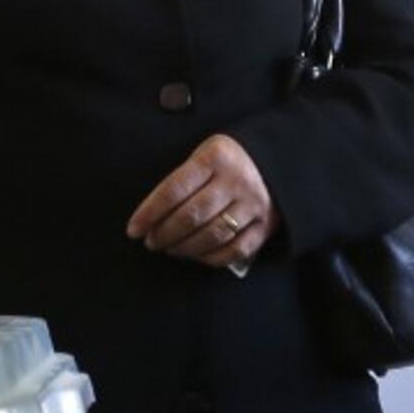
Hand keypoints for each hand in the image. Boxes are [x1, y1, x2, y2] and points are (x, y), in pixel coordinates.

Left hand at [126, 134, 280, 269]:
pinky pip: (234, 250)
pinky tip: (194, 255)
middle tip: (151, 241)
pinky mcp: (267, 225)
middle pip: (191, 216)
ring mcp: (254, 204)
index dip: (149, 213)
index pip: (173, 189)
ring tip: (169, 248)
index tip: (133, 229)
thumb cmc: (227, 160)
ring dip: (184, 247)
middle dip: (164, 233)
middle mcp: (237, 181)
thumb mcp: (204, 154)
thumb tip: (151, 217)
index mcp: (215, 158)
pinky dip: (210, 257)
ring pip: (212, 235)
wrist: (280, 159)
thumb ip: (182, 180)